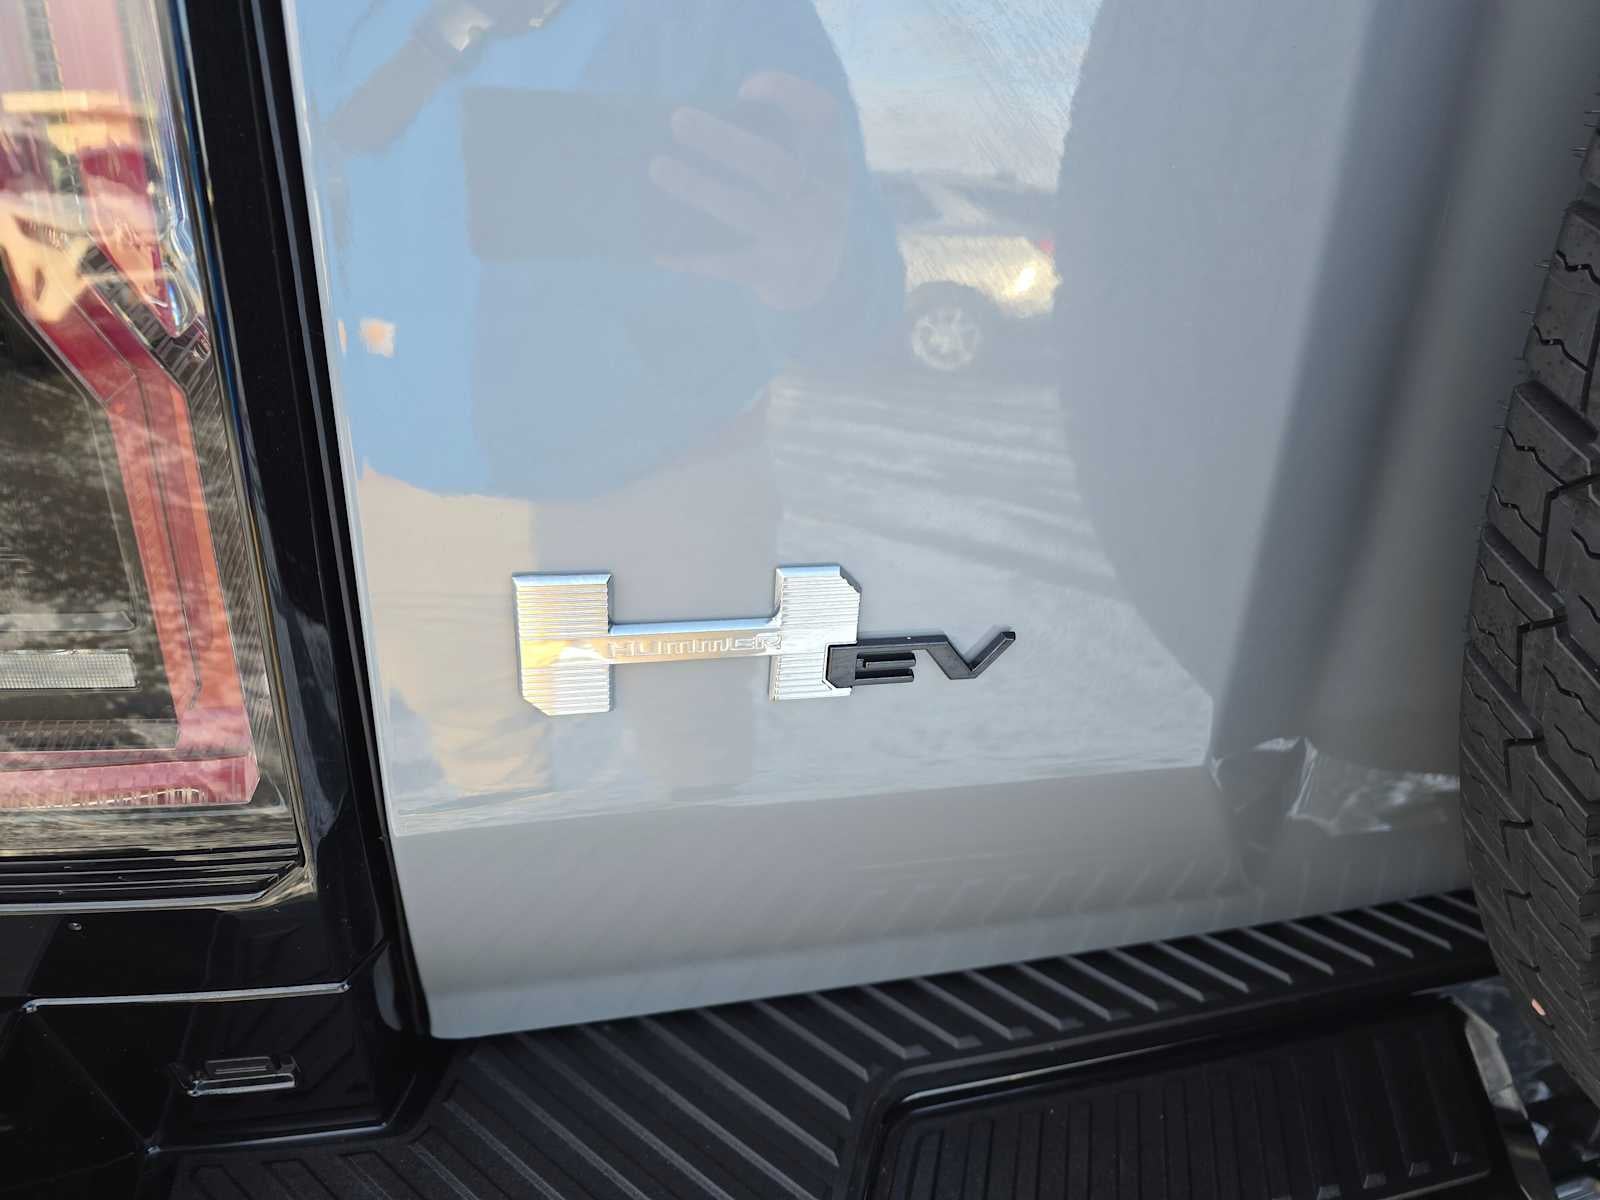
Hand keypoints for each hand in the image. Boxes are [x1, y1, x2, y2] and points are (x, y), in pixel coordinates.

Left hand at [649, 71, 849, 311]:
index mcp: (831, 165)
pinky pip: (724, 263)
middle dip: (724, 141)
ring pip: (744, 209)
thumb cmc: (791, 212)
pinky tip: (657, 248)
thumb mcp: (801, 175)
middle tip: (677, 118)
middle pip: (773, 165)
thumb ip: (769, 145)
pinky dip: (689, 256)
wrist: (814, 288)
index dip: (788, 95)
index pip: (824, 116)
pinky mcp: (775, 277)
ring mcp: (801, 242)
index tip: (745, 89)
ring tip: (655, 166)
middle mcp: (824, 201)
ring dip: (698, 187)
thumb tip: (694, 124)